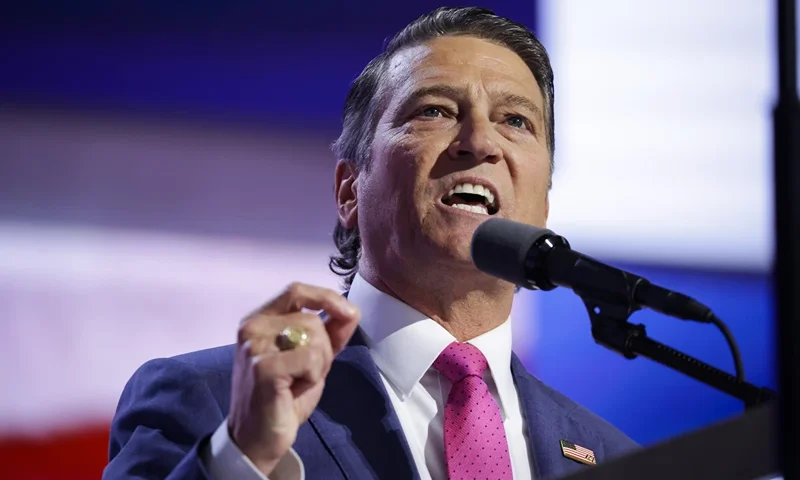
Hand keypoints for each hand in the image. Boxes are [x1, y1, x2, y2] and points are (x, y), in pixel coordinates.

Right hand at [227, 282, 360, 474]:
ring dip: (319, 364)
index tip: (349, 312)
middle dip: (324, 347)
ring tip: (297, 382)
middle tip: (307, 373)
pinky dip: (313, 376)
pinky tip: (293, 390)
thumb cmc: (283, 398)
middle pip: (312, 318)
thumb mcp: (311, 359)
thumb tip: (351, 311)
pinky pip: (310, 358)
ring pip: (314, 336)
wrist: (257, 438)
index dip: (326, 297)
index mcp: (260, 319)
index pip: (296, 290)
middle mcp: (252, 326)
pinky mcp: (262, 366)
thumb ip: (329, 333)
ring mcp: (254, 345)